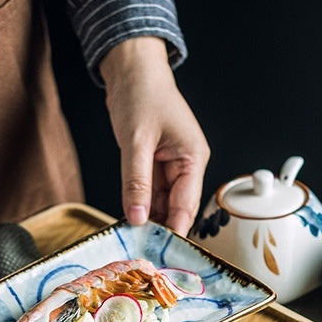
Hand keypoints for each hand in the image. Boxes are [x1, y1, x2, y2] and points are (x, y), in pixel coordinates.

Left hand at [100, 37, 209, 235]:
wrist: (132, 68)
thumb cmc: (141, 94)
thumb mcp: (136, 141)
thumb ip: (136, 182)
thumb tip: (137, 217)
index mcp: (193, 158)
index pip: (186, 204)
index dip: (174, 230)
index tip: (160, 253)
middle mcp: (187, 165)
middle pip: (175, 207)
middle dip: (159, 227)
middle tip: (141, 251)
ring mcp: (171, 166)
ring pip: (160, 202)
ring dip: (147, 218)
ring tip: (131, 239)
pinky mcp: (156, 164)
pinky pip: (149, 191)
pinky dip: (139, 204)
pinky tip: (128, 218)